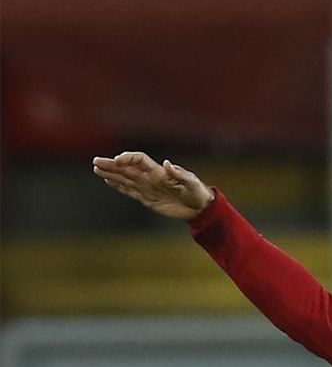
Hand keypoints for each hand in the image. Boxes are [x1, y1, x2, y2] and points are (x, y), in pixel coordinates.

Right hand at [93, 152, 214, 220]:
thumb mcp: (192, 183)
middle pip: (127, 168)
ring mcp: (148, 187)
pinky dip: (118, 186)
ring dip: (111, 173)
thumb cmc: (198, 192)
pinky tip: (108, 180)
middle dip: (112, 165)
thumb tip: (166, 163)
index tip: (117, 160)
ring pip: (125, 178)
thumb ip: (179, 174)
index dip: (128, 158)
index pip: (139, 160)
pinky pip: (130, 190)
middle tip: (96, 161)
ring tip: (96, 168)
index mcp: (159, 172)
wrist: (201, 207)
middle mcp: (151, 177)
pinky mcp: (148, 198)